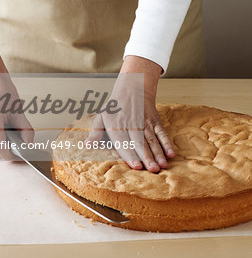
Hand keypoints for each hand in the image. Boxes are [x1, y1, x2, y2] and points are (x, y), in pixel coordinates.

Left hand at [85, 55, 174, 172]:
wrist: (133, 87)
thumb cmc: (115, 107)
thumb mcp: (101, 116)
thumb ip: (95, 133)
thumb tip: (87, 146)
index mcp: (117, 125)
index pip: (124, 142)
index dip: (130, 155)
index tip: (136, 166)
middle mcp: (132, 124)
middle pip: (140, 143)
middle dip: (147, 157)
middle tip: (152, 170)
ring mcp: (145, 123)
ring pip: (152, 140)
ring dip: (158, 153)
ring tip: (162, 166)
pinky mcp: (155, 121)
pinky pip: (162, 133)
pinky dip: (167, 143)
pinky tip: (171, 154)